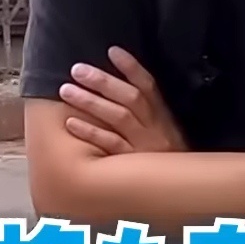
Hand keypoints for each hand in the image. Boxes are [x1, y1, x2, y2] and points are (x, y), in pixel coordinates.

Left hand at [58, 47, 186, 154]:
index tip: (112, 51)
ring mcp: (143, 147)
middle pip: (130, 98)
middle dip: (103, 81)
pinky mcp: (132, 166)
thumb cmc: (164, 159)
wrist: (179, 192)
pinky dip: (90, 133)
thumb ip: (145, 110)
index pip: (149, 86)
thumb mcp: (163, 131)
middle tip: (77, 69)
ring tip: (66, 90)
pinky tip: (70, 122)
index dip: (132, 68)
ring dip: (91, 102)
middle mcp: (155, 129)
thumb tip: (114, 83)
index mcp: (162, 117)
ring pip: (118, 118)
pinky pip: (110, 146)